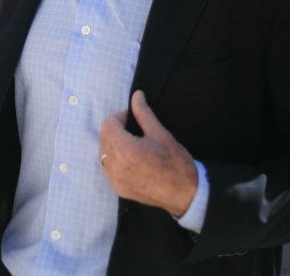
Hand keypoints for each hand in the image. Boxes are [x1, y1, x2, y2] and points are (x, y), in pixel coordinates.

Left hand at [99, 90, 197, 216]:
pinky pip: (107, 168)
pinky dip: (114, 160)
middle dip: (115, 130)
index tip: (132, 120)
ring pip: (103, 153)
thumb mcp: (160, 134)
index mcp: (125, 149)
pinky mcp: (118, 189)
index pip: (108, 124)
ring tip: (133, 145)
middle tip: (134, 131)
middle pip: (104, 137)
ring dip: (113, 145)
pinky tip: (131, 160)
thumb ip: (144, 113)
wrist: (185, 193)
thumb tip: (136, 95)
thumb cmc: (175, 163)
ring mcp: (115, 179)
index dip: (119, 117)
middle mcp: (115, 165)